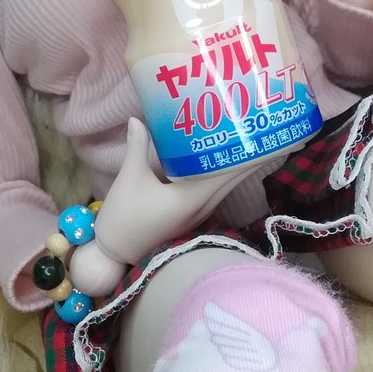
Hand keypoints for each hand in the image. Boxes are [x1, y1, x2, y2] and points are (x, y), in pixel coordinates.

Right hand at [70, 117, 252, 295]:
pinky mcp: (191, 216)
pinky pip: (213, 192)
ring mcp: (198, 215)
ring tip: (240, 140)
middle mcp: (203, 207)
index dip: (245, 154)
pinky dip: (218, 176)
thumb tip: (137, 119)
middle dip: (244, 156)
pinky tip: (213, 161)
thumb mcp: (129, 178)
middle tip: (252, 129)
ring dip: (232, 166)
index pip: (228, 173)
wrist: (114, 252)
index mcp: (194, 197)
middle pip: (232, 179)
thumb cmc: (124, 218)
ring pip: (223, 187)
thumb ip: (137, 147)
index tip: (257, 134)